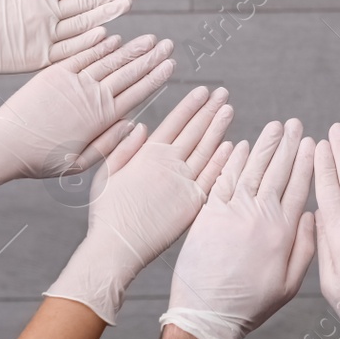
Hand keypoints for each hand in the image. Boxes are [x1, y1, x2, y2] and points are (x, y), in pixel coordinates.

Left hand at [0, 33, 173, 198]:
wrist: (4, 146)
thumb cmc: (42, 161)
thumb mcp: (80, 164)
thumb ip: (109, 144)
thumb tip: (133, 125)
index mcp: (101, 119)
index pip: (137, 92)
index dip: (156, 77)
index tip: (171, 64)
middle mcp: (91, 96)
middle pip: (129, 73)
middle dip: (151, 58)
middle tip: (168, 44)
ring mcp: (73, 82)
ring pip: (109, 61)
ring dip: (131, 49)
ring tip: (149, 39)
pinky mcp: (54, 74)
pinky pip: (82, 55)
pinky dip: (99, 45)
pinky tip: (113, 37)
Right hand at [47, 86, 236, 323]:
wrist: (118, 247)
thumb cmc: (107, 214)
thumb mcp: (107, 174)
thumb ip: (123, 148)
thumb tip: (141, 127)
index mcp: (148, 155)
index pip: (175, 122)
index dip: (190, 105)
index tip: (203, 91)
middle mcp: (170, 165)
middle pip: (195, 131)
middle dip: (210, 110)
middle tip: (223, 94)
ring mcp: (184, 183)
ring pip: (207, 149)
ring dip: (219, 129)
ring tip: (229, 110)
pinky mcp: (194, 203)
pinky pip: (213, 177)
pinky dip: (223, 160)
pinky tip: (232, 146)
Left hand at [162, 119, 316, 338]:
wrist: (207, 314)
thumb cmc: (251, 304)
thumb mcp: (290, 284)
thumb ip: (305, 248)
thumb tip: (312, 215)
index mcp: (283, 231)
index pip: (298, 186)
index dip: (305, 162)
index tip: (311, 142)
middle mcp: (260, 216)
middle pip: (277, 171)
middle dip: (287, 145)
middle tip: (294, 124)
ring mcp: (233, 212)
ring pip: (252, 169)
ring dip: (264, 145)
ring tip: (273, 127)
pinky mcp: (209, 213)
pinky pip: (223, 179)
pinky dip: (232, 159)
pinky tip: (240, 145)